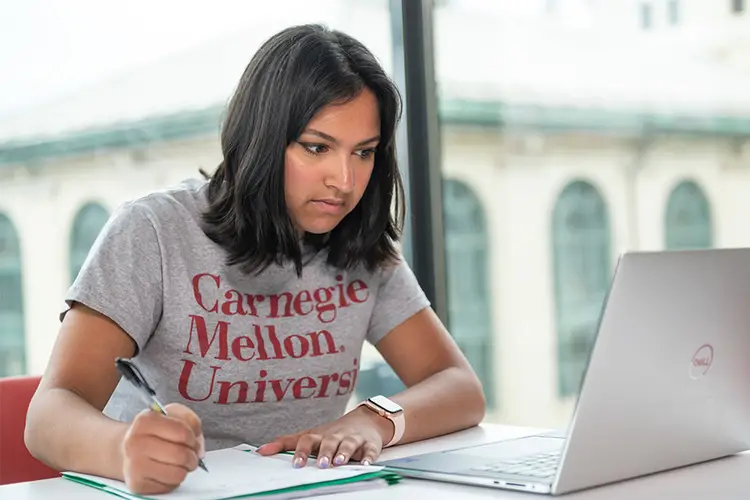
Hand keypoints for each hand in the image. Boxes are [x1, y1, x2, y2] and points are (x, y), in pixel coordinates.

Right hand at [120, 403, 204, 494]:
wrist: (127, 449)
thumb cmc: (153, 431)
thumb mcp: (171, 414)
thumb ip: (191, 422)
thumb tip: (199, 448)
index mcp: (145, 421)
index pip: (182, 432)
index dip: (193, 439)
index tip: (192, 441)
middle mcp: (135, 442)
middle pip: (180, 455)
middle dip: (192, 457)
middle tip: (191, 455)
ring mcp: (134, 465)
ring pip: (177, 474)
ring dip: (185, 469)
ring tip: (180, 464)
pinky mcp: (137, 484)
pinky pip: (169, 487)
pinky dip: (173, 480)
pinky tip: (167, 471)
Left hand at [257, 406, 393, 468]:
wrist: (365, 420)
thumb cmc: (332, 432)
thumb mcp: (310, 436)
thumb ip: (286, 443)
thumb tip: (261, 451)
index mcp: (320, 435)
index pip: (308, 440)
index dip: (302, 451)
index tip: (296, 464)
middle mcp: (336, 435)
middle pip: (329, 441)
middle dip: (325, 452)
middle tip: (321, 464)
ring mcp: (354, 438)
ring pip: (349, 444)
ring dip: (344, 452)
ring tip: (339, 462)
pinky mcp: (370, 444)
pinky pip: (371, 450)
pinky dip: (369, 456)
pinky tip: (366, 463)